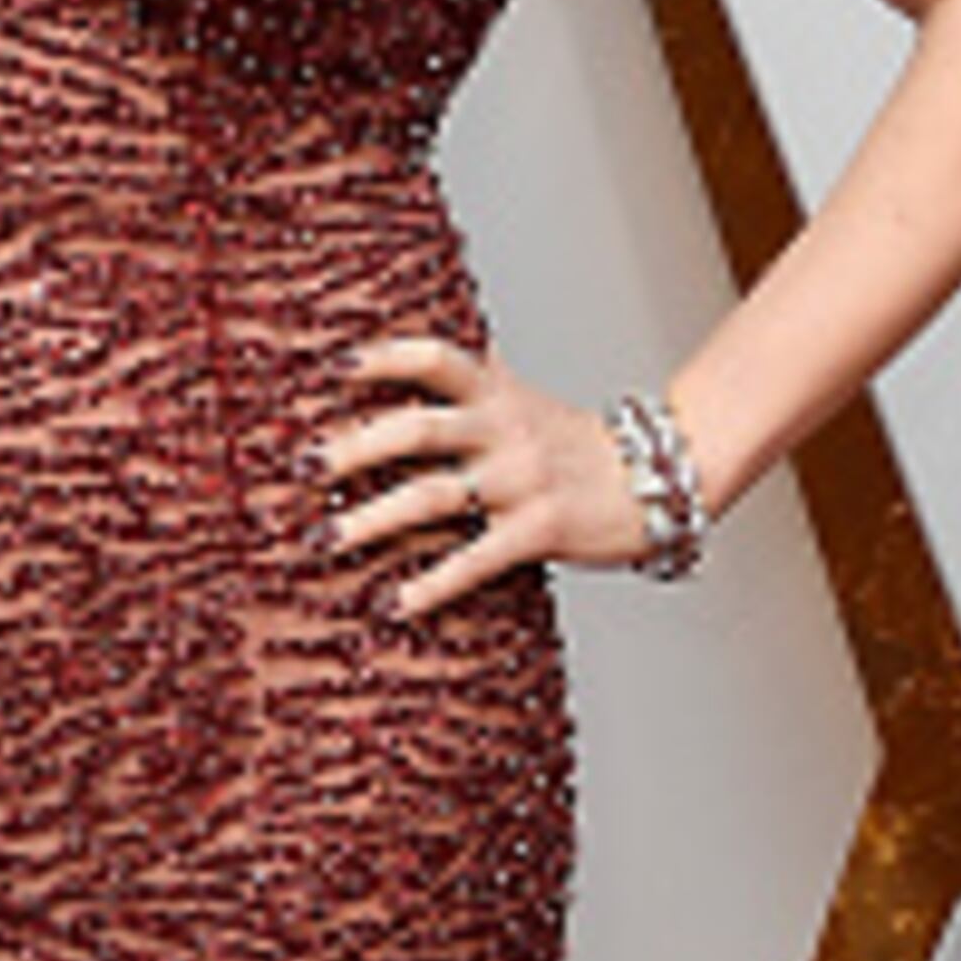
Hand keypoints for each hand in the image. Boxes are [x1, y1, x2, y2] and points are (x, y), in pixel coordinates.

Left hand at [319, 333, 659, 616]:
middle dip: (353, 447)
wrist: (659, 477)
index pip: (436, 359)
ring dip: (370, 520)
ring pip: (431, 496)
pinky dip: (430, 585)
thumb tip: (406, 356)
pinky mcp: (538, 530)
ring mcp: (520, 481)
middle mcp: (504, 430)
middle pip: (417, 428)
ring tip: (322, 540)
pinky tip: (393, 604)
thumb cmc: (575, 445)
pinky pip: (474, 560)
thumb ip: (472, 383)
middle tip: (301, 466)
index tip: (335, 367)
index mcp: (497, 393)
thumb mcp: (522, 399)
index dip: (386, 358)